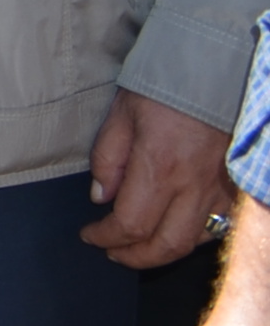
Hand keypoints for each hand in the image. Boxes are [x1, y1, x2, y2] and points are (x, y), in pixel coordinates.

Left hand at [88, 89, 235, 265]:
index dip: (106, 237)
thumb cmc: (164, 87)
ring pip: (194, 241)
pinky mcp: (236, 187)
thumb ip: (108, 158)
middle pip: (165, 244)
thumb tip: (100, 198)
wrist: (216, 69)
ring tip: (138, 248)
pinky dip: (194, 237)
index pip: (130, 223)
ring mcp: (220, 189)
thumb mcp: (122, 114)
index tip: (90, 235)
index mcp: (159, 167)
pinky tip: (175, 231)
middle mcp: (193, 185)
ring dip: (163, 252)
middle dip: (134, 257)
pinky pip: (218, 226)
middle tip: (112, 252)